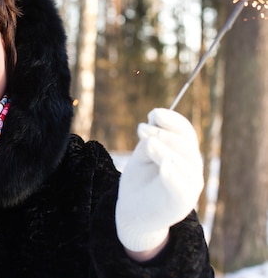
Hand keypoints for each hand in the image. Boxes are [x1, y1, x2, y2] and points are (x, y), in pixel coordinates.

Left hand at [115, 108, 203, 252]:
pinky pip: (182, 188)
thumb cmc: (140, 181)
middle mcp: (191, 168)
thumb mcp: (141, 156)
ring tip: (149, 143)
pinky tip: (165, 166)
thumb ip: (149, 140)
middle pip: (186, 145)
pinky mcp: (181, 203)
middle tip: (142, 129)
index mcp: (183, 153)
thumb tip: (153, 120)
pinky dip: (174, 176)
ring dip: (166, 150)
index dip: (172, 120)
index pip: (185, 132)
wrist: (134, 213)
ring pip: (186, 163)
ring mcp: (190, 186)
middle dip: (164, 134)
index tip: (153, 113)